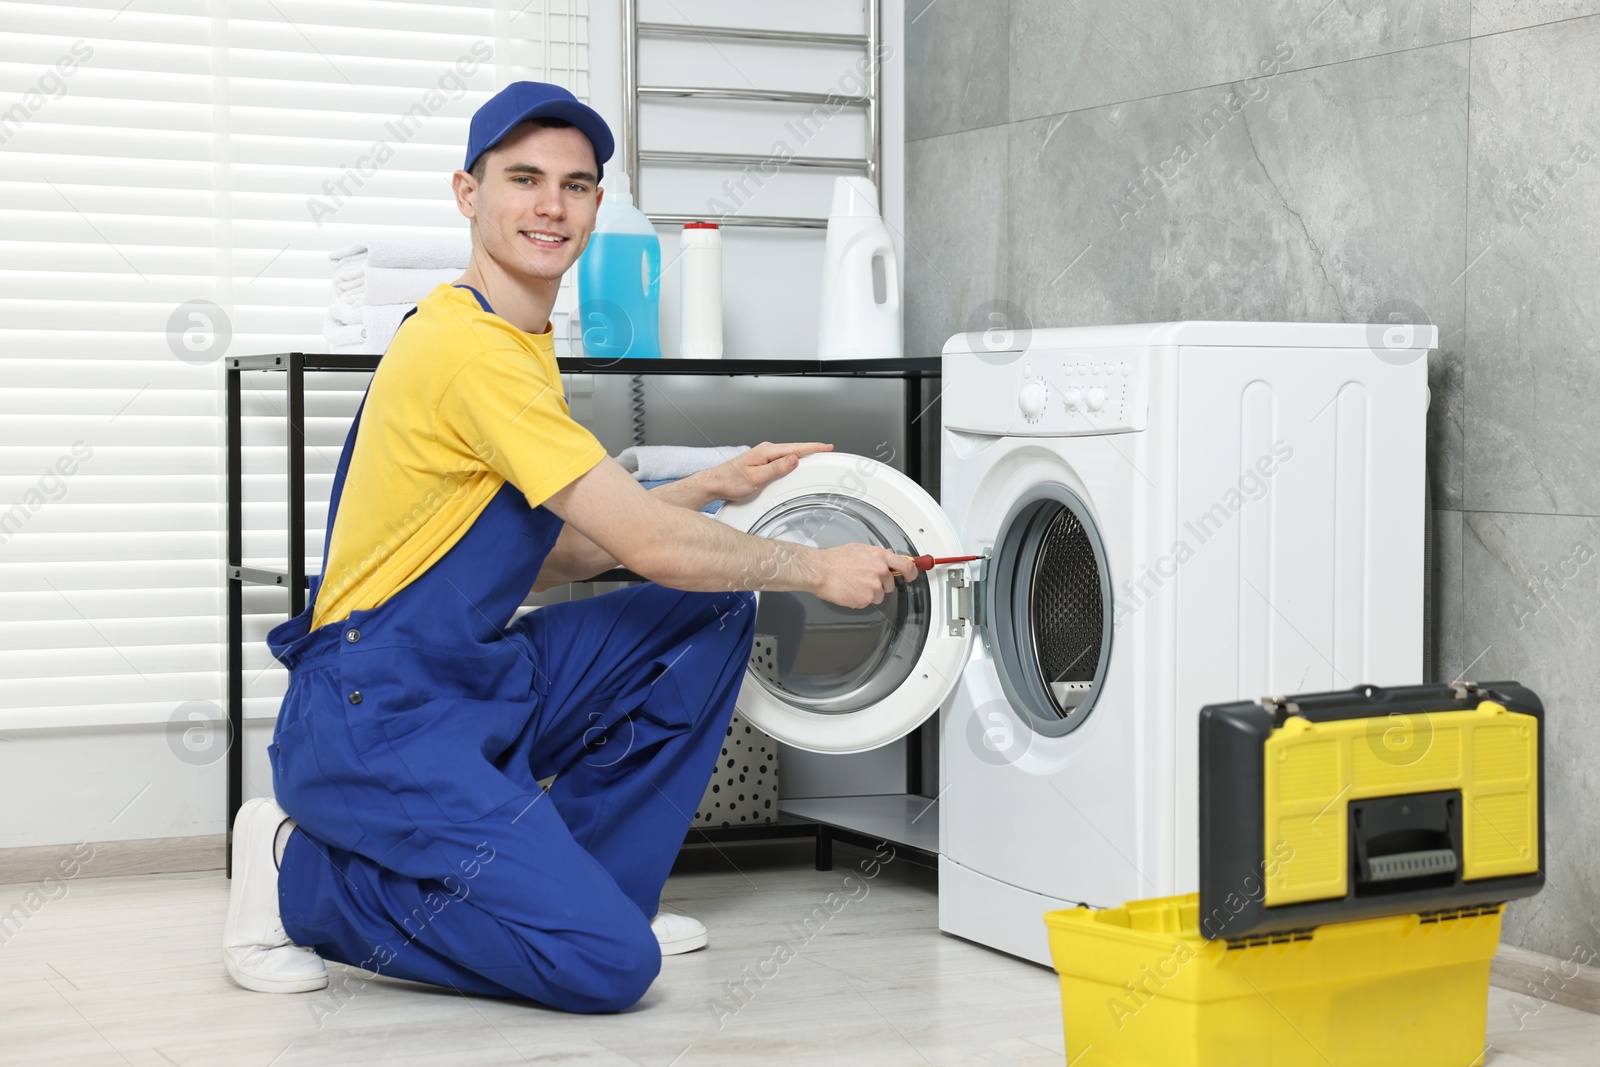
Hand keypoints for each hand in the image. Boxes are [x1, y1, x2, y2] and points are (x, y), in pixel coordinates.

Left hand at [709, 441, 833, 503]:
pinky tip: (796, 462)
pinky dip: (792, 459)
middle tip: (827, 450)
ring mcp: (763, 455)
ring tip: (816, 455)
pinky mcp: (761, 461)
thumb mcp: (756, 478)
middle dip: (812, 449)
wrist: (715, 483)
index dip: (813, 448)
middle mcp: (765, 450)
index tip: (826, 447)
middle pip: (794, 448)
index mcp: (766, 452)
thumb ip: (776, 469)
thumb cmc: (730, 482)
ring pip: (788, 453)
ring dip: (803, 454)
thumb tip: (793, 459)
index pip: (795, 448)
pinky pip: (782, 458)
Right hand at [809, 543, 918, 609]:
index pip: (906, 565)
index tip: (910, 576)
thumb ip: (877, 554)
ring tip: (854, 584)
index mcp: (880, 556)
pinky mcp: (866, 599)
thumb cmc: (835, 559)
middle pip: (889, 584)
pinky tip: (850, 591)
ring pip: (878, 595)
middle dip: (880, 585)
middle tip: (864, 580)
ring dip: (869, 593)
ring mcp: (874, 586)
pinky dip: (859, 599)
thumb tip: (888, 555)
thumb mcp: (859, 549)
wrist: (820, 571)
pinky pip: (867, 602)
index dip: (911, 573)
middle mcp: (880, 571)